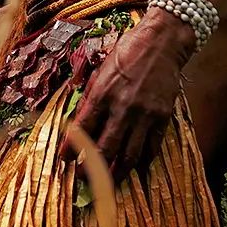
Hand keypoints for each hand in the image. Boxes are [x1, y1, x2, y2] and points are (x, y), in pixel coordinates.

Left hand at [60, 11, 195, 178]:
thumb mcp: (101, 68)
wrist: (162, 42)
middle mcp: (123, 107)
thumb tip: (80, 119)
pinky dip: (142, 161)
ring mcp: (145, 115)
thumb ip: (91, 95)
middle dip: (91, 169)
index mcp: (103, 93)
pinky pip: (151, 148)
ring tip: (107, 184)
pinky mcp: (162, 117)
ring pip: (129, 155)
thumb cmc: (128, 51)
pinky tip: (134, 168)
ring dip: (116, 173)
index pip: (83, 128)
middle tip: (83, 179)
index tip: (64, 160)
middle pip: (105, 148)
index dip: (71, 148)